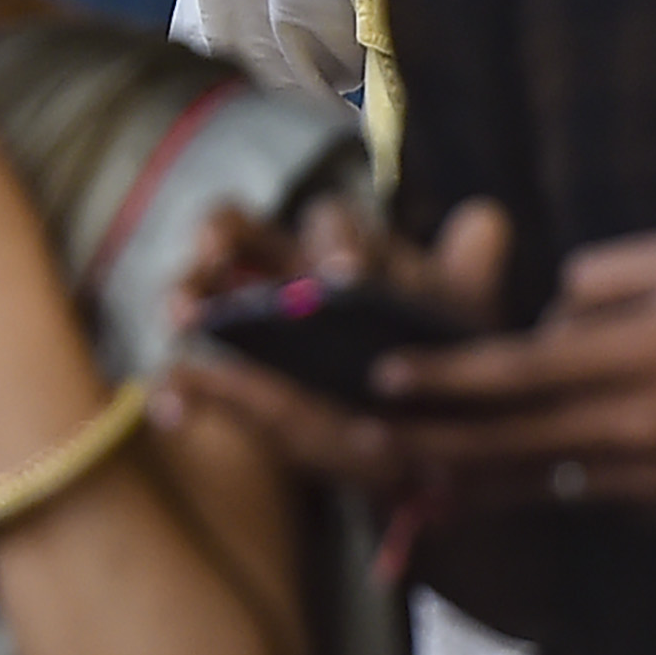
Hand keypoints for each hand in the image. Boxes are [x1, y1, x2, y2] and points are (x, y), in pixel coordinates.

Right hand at [161, 196, 509, 497]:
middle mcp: (286, 279)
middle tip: (217, 254)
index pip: (324, 221)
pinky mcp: (235, 387)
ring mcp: (252, 332)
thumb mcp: (463, 317)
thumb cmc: (437, 357)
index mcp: (342, 254)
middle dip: (221, 236)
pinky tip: (171, 408)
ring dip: (187, 298)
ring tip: (181, 317)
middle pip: (236, 233)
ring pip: (202, 295)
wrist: (428, 435)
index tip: (345, 274)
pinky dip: (179, 391)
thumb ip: (468, 270)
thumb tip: (484, 219)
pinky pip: (192, 381)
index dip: (334, 242)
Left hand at [361, 227, 655, 516]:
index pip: (521, 368)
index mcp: (639, 352)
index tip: (388, 377)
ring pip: (539, 482)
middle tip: (364, 441)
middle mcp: (635, 422)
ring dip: (468, 482)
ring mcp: (651, 475)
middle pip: (512, 439)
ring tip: (403, 479)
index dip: (449, 376)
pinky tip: (487, 496)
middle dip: (433, 441)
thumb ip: (604, 276)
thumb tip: (545, 316)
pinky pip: (586, 498)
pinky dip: (534, 497)